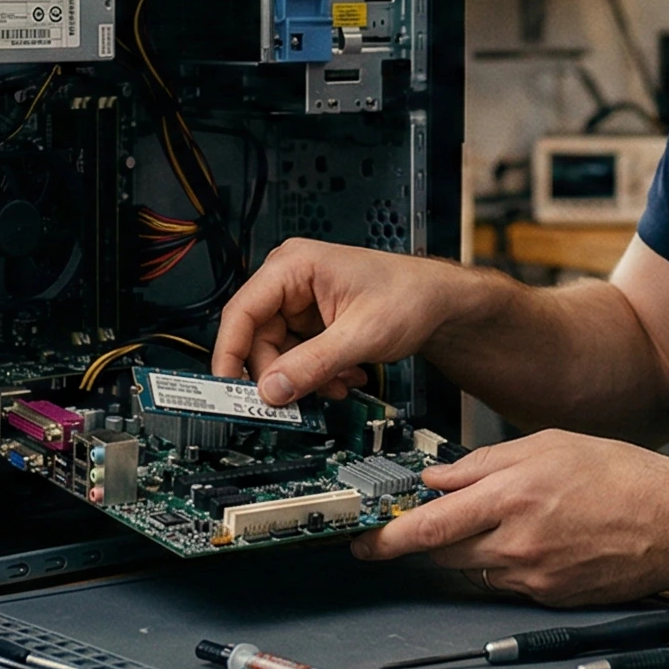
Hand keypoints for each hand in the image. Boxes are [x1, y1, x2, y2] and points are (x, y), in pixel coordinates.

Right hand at [212, 239, 478, 404]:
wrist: (440, 303)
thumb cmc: (410, 295)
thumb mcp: (360, 335)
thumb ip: (313, 365)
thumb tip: (271, 391)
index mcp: (293, 266)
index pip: (242, 312)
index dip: (230, 354)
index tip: (228, 390)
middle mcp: (290, 282)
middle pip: (258, 340)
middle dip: (281, 375)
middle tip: (296, 402)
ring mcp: (300, 304)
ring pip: (278, 355)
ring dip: (305, 379)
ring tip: (339, 384)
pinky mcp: (312, 324)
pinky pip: (297, 358)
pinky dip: (317, 376)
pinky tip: (345, 377)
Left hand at [354, 430, 668, 606]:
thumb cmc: (622, 477)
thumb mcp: (548, 445)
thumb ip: (485, 462)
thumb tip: (438, 477)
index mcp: (512, 497)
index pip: (430, 526)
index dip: (387, 538)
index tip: (360, 541)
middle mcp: (517, 543)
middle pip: (441, 554)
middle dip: (416, 545)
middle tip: (398, 535)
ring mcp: (533, 577)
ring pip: (472, 568)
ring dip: (464, 550)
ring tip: (491, 524)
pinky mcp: (550, 598)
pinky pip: (506, 583)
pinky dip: (502, 563)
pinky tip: (528, 541)